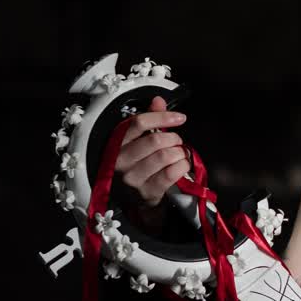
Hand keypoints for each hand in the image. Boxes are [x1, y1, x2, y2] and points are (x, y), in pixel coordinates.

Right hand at [114, 95, 189, 216]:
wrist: (135, 200)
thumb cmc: (138, 165)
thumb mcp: (138, 141)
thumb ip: (149, 120)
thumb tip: (158, 100)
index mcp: (117, 144)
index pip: (139, 123)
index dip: (162, 117)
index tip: (180, 118)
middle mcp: (121, 161)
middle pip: (155, 140)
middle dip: (173, 138)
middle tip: (176, 142)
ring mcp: (132, 178)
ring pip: (165, 156)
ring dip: (179, 152)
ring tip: (179, 154)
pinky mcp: (146, 192)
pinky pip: (171, 173)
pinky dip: (183, 166)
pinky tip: (182, 165)